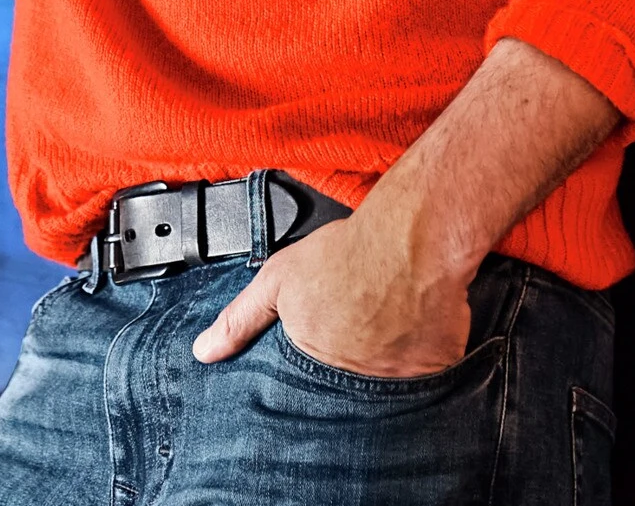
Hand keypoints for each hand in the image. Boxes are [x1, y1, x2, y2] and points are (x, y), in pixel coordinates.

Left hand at [191, 205, 471, 378]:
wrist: (411, 239)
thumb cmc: (348, 252)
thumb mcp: (278, 278)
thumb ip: (240, 319)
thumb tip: (202, 353)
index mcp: (311, 363)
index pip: (302, 396)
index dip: (307, 382)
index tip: (315, 365)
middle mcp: (350, 382)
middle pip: (342, 395)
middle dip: (345, 377)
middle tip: (355, 342)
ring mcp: (392, 383)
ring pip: (382, 393)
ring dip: (380, 375)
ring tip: (384, 340)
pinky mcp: (432, 376)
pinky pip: (423, 385)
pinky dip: (418, 370)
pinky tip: (415, 343)